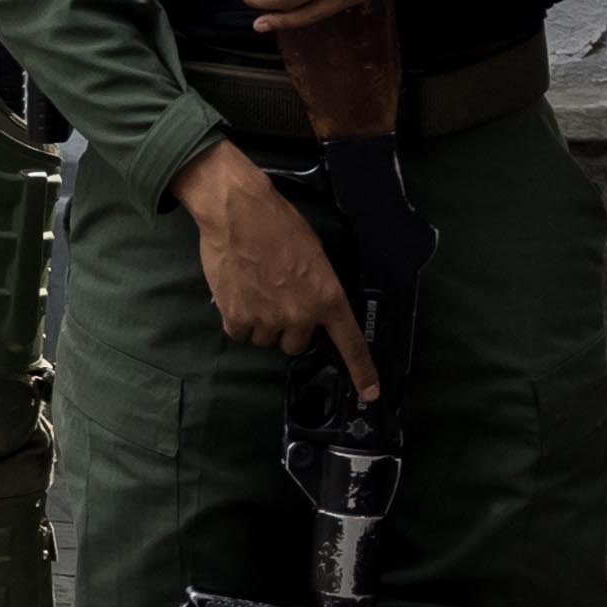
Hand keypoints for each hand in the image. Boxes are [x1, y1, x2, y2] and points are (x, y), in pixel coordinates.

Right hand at [178, 138, 382, 400]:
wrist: (238, 212)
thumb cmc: (280, 225)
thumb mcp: (314, 257)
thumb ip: (316, 290)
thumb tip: (308, 311)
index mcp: (328, 298)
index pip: (350, 343)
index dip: (362, 372)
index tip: (370, 395)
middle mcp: (300, 315)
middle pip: (296, 344)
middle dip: (288, 327)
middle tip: (277, 299)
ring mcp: (267, 319)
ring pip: (266, 339)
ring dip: (261, 323)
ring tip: (252, 291)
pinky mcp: (236, 316)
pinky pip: (240, 333)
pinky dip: (237, 319)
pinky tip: (236, 294)